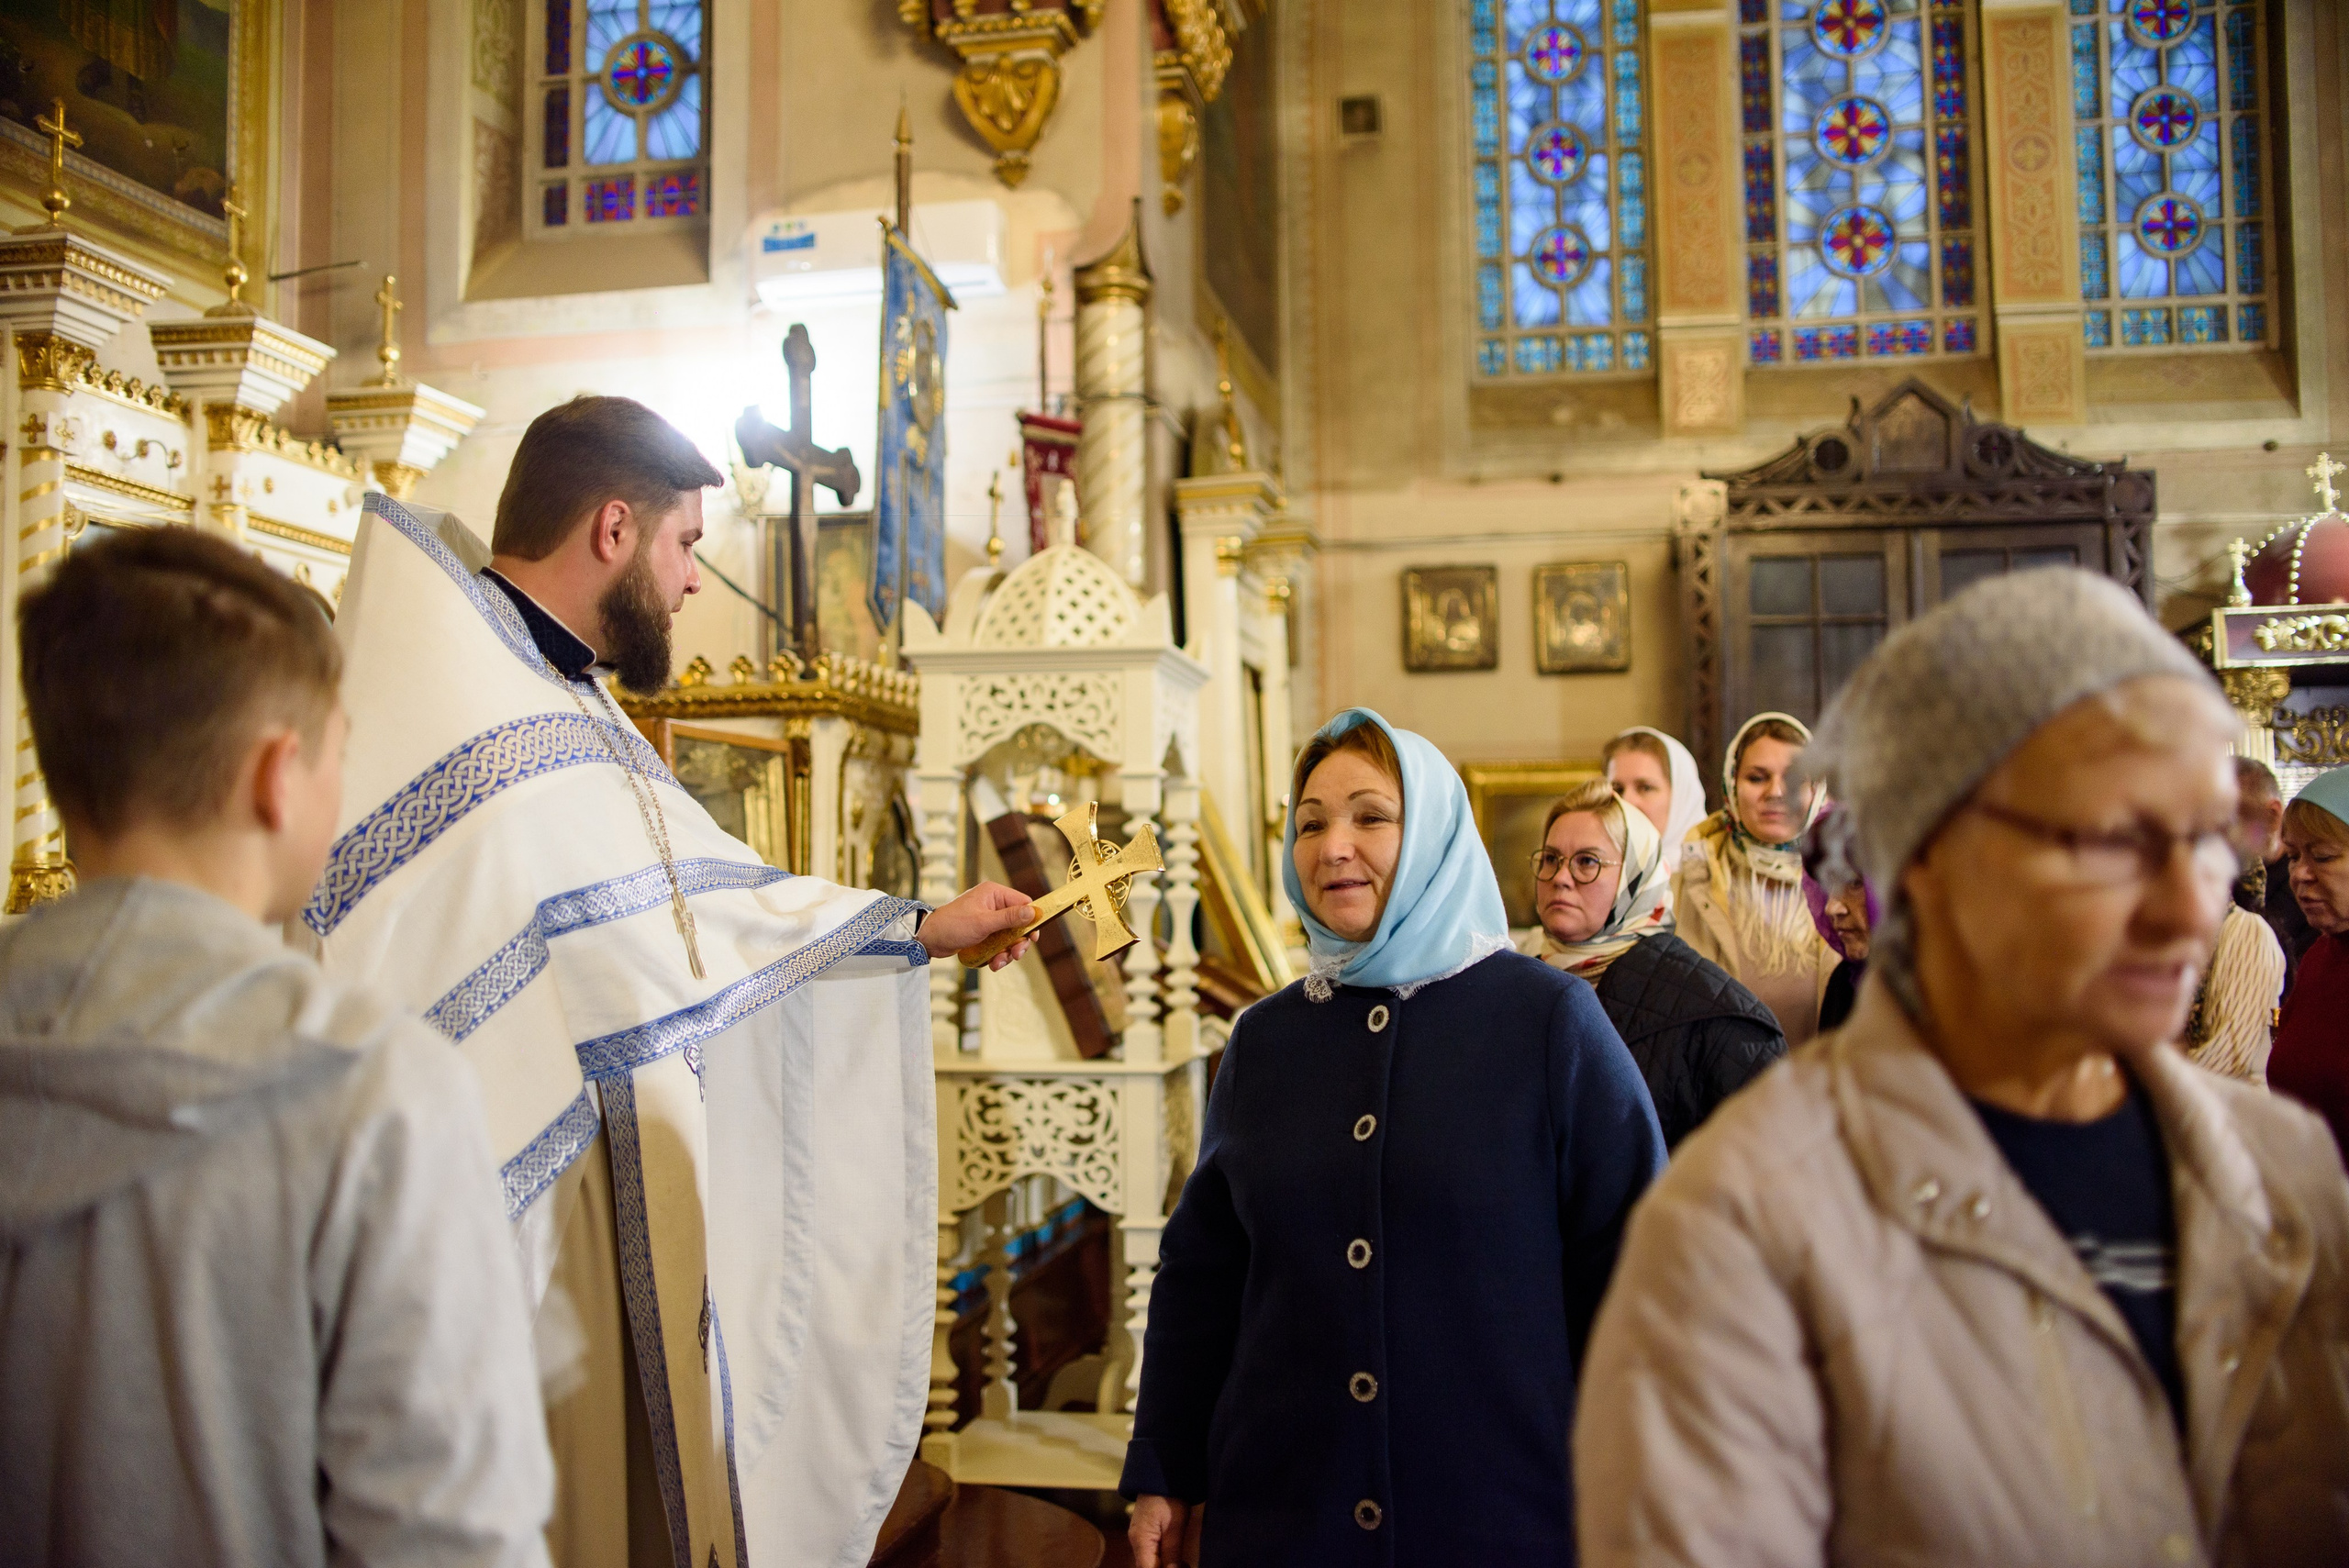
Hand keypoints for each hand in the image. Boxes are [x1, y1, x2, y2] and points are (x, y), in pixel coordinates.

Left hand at [916, 881, 1036, 969]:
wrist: (929, 939)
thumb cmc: (953, 925)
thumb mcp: (984, 922)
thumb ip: (1009, 918)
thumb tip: (1033, 912)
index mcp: (994, 894)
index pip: (1023, 903)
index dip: (1031, 920)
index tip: (1033, 937)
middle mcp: (993, 904)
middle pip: (1018, 923)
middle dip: (1018, 941)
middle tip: (1017, 954)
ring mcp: (988, 919)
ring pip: (1009, 936)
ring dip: (1008, 951)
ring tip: (1000, 962)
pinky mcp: (983, 932)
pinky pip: (999, 943)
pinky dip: (998, 954)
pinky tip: (993, 964)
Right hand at [1129, 1496, 1191, 1567]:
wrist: (1162, 1474)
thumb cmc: (1169, 1498)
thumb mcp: (1175, 1526)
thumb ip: (1172, 1552)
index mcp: (1141, 1541)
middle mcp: (1136, 1542)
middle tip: (1184, 1565)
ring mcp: (1139, 1537)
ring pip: (1149, 1562)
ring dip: (1164, 1566)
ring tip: (1182, 1564)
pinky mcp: (1145, 1533)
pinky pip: (1151, 1554)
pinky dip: (1162, 1560)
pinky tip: (1176, 1560)